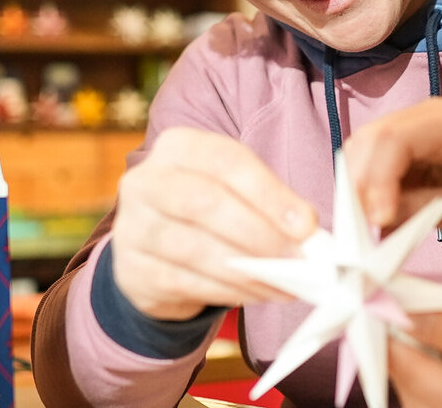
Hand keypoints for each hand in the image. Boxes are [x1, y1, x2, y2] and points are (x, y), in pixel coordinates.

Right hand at [108, 126, 318, 320]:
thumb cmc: (206, 212)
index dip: (269, 194)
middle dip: (260, 235)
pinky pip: (185, 282)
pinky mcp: (132, 270)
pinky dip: (228, 291)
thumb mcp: (234, 192)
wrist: (152, 249)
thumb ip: (270, 205)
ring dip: (248, 271)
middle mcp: (146, 181)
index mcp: (178, 147)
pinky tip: (256, 294)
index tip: (306, 225)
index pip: (226, 161)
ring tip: (285, 284)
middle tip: (298, 260)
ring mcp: (133, 226)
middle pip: (205, 203)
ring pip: (194, 249)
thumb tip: (309, 233)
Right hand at [346, 97, 441, 242]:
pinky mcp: (407, 144)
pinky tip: (378, 220)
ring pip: (366, 149)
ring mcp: (416, 125)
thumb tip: (375, 219)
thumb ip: (425, 212)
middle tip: (359, 227)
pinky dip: (369, 191)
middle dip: (359, 183)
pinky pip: (374, 162)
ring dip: (359, 188)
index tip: (376, 219)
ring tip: (369, 226)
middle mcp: (430, 115)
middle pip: (372, 138)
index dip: (376, 178)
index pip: (396, 138)